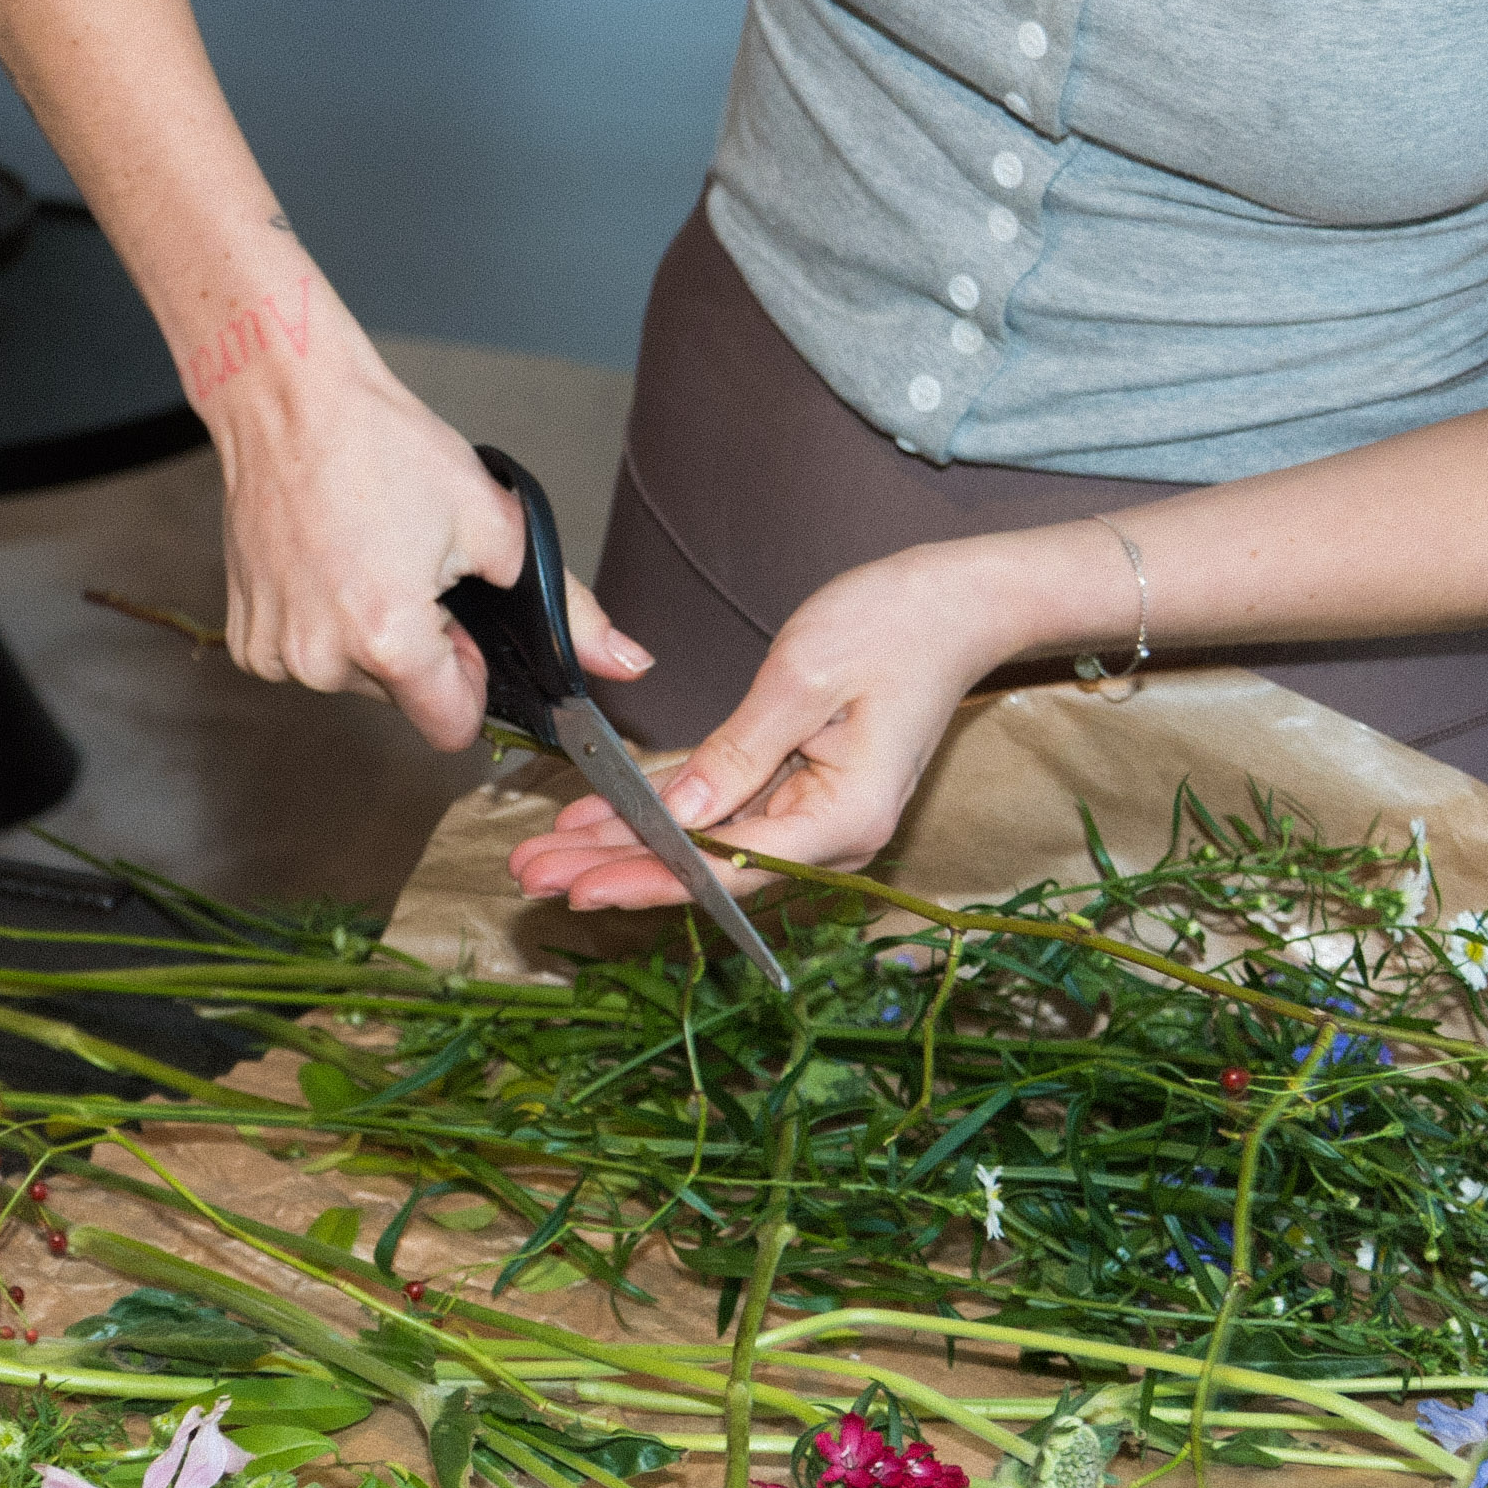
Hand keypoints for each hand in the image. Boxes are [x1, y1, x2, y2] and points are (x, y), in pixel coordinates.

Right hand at [202, 315, 642, 747]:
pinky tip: (327, 567)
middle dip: (419, 650)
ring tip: (365, 558)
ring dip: (369, 637)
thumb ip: (569, 608)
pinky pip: (306, 659)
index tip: (459, 626)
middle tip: (410, 569)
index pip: (452, 728)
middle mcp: (322, 660)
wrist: (289, 402)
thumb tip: (629, 661)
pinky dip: (323, 626)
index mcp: (389, 640)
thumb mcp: (495, 524)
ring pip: (353, 680)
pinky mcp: (245, 638)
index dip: (469, 679)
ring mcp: (275, 652)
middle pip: (403, 700)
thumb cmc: (382, 446)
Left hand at [511, 530, 1033, 910]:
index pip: (726, 868)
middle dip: (614, 872)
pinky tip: (596, 820)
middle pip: (707, 870)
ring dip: (625, 849)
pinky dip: (659, 816)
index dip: (645, 880)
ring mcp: (818, 816)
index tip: (576, 885)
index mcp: (842, 817)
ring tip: (543, 855)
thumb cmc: (896, 625)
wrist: (959, 603)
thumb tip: (676, 819)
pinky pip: (721, 815)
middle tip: (528, 872)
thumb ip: (736, 755)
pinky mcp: (803, 791)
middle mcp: (832, 834)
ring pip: (705, 848)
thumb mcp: (802, 680)